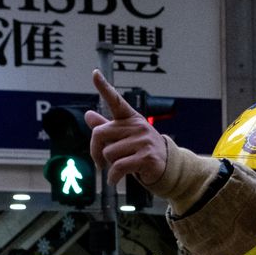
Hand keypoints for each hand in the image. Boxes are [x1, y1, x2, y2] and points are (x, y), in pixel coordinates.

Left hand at [87, 70, 167, 188]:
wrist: (167, 167)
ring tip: (121, 166)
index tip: (94, 73)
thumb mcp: (124, 137)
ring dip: (110, 164)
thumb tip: (88, 115)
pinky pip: (118, 167)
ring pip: (108, 153)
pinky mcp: (146, 158)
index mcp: (130, 118)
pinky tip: (114, 180)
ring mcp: (143, 141)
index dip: (104, 87)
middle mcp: (137, 126)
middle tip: (99, 161)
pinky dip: (113, 177)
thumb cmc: (141, 151)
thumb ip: (106, 127)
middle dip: (95, 150)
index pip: (115, 100)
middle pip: (100, 133)